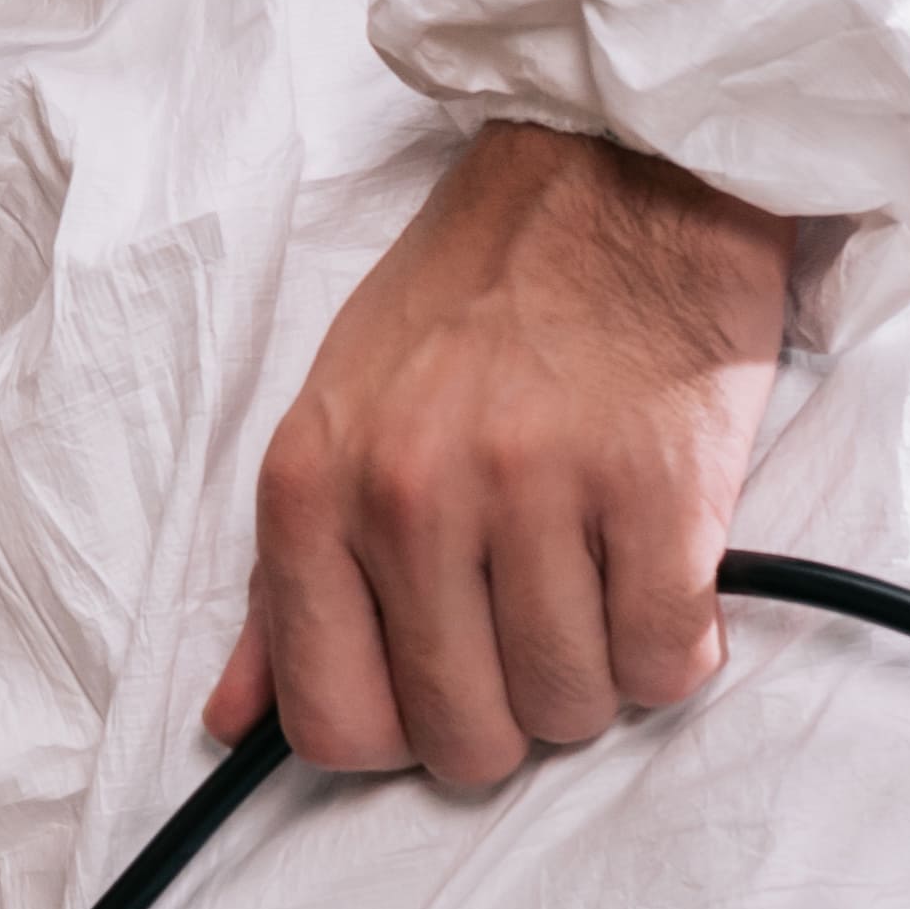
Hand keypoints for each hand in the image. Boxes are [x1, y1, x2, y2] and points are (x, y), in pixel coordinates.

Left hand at [200, 124, 790, 785]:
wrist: (616, 172)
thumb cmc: (474, 300)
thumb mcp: (338, 414)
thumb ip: (285, 580)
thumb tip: (232, 719)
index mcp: (312, 485)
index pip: (331, 720)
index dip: (401, 733)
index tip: (442, 689)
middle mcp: (408, 494)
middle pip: (466, 736)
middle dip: (512, 711)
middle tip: (537, 625)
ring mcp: (534, 491)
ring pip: (572, 706)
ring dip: (599, 672)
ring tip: (601, 580)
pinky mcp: (659, 489)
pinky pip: (667, 658)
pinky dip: (677, 642)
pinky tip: (664, 571)